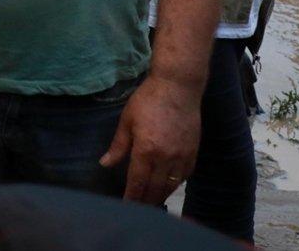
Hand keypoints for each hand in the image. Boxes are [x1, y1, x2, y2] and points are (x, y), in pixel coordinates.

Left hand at [99, 74, 200, 204]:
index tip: (126, 206)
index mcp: (146, 150)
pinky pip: (184, 177)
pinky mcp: (193, 153)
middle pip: (155, 188)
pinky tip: (168, 187)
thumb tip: (105, 163)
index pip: (137, 182)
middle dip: (145, 201)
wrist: (177, 88)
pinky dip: (175, 185)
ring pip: (171, 186)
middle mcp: (165, 158)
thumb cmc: (147, 100)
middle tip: (138, 210)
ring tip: (151, 202)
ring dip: (160, 196)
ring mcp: (182, 157)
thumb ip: (118, 146)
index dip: (131, 197)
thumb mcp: (127, 120)